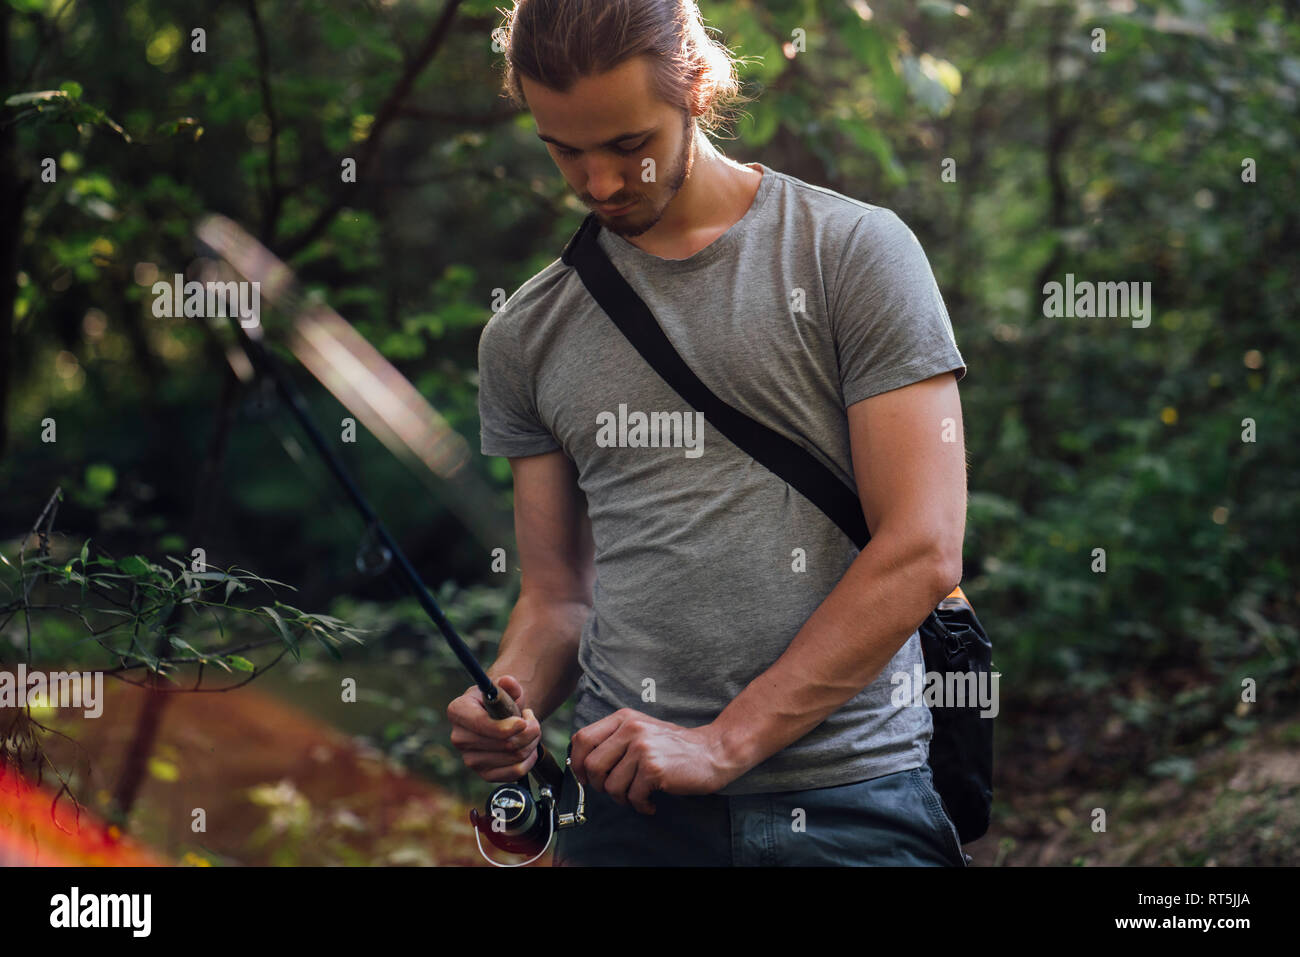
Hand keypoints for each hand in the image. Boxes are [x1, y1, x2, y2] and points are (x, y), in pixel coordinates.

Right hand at [446, 675, 540, 781]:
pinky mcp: (484, 774)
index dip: (507, 726)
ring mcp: (470, 759)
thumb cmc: (498, 701)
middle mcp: (459, 738)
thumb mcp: (503, 687)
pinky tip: (528, 746)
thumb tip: (508, 681)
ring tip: (529, 730)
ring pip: (514, 757)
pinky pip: (515, 772)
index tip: (523, 721)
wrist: (496, 717)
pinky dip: (529, 759)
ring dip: (531, 742)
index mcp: (458, 711)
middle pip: (505, 743)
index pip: (482, 725)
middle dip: (529, 730)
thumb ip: (508, 683)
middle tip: (531, 719)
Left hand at [569, 709, 739, 814]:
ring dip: (623, 799)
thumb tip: (581, 764)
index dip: (577, 763)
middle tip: (617, 791)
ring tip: (638, 797)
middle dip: (600, 786)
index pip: (582, 739)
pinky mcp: (654, 768)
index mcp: (623, 719)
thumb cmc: (674, 747)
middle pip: (592, 765)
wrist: (713, 751)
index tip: (585, 777)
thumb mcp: (641, 731)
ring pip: (611, 786)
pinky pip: (633, 796)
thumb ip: (614, 740)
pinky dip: (640, 806)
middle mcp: (631, 729)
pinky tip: (650, 803)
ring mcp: (642, 748)